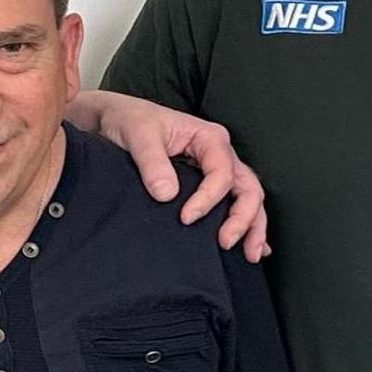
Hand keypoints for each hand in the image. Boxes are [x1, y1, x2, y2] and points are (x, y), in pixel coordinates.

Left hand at [85, 90, 269, 260]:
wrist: (119, 118)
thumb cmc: (132, 121)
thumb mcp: (139, 136)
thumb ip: (153, 163)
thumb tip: (167, 195)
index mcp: (209, 137)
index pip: (222, 174)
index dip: (208, 199)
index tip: (186, 218)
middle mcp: (219, 152)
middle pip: (246, 187)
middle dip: (244, 218)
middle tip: (226, 242)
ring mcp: (217, 167)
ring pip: (247, 197)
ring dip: (252, 225)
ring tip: (249, 253)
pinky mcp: (208, 180)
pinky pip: (235, 201)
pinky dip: (246, 223)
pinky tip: (250, 245)